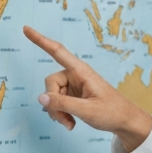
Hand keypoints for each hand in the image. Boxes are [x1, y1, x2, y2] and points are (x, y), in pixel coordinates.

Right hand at [23, 26, 151, 151]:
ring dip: (57, 111)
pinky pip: (58, 102)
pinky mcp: (74, 95)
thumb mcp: (86, 110)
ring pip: (52, 95)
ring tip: (69, 123)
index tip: (26, 29)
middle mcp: (76, 75)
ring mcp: (74, 85)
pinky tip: (70, 123)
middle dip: (52, 103)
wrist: (125, 122)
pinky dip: (60, 113)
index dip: (40, 40)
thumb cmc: (111, 112)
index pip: (57, 51)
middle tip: (63, 119)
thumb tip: (41, 98)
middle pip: (50, 83)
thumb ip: (62, 104)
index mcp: (81, 71)